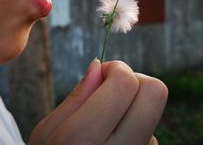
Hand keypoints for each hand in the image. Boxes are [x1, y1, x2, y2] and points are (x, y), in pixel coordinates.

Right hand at [29, 59, 167, 144]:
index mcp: (82, 140)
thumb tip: (99, 65)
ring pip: (152, 115)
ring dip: (132, 110)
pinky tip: (114, 144)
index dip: (116, 68)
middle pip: (155, 92)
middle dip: (135, 79)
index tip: (104, 73)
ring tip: (106, 128)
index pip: (126, 83)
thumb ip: (76, 97)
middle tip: (113, 89)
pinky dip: (136, 131)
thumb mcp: (48, 132)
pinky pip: (151, 137)